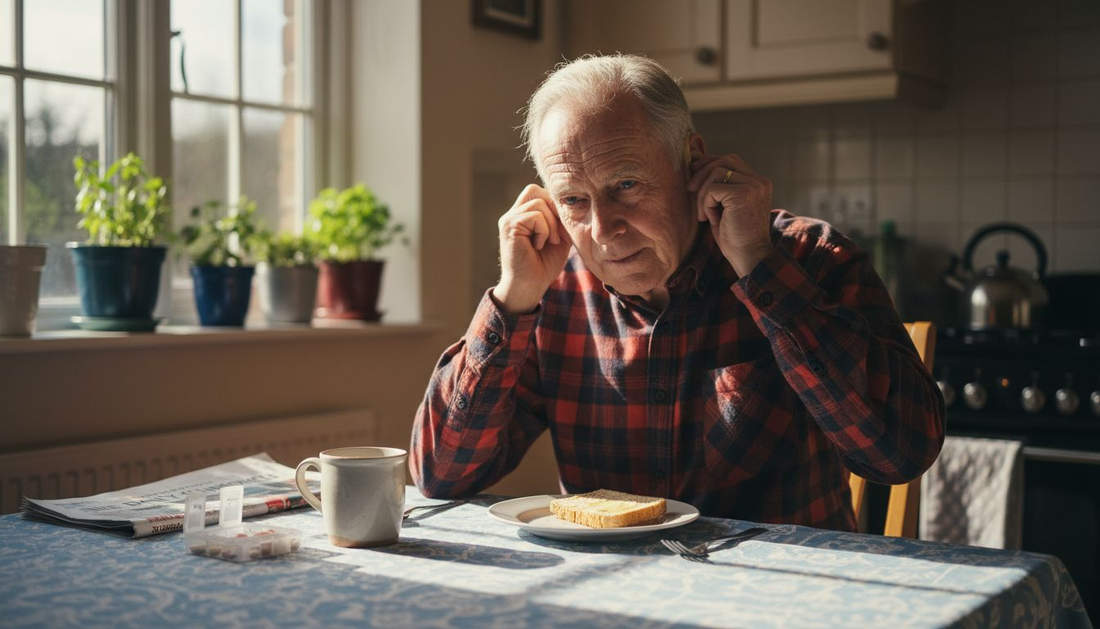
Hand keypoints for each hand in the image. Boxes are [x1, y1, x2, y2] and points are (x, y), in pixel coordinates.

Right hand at [491, 184, 572, 313]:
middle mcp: (512, 214)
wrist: (529, 287)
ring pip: (538, 202)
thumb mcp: (559, 238)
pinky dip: (544, 231)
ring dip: (551, 224)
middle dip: (552, 209)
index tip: (560, 228)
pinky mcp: (509, 226)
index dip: (553, 204)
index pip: (538, 192)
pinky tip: (539, 245)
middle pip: (535, 190)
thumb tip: (572, 202)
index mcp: (522, 215)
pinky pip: (535, 216)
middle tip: (557, 233)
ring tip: (549, 242)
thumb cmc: (543, 266)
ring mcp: (509, 219)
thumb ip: (561, 219)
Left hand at [687, 154, 773, 276]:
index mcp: (758, 183)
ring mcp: (753, 186)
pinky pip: (712, 189)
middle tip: (689, 189)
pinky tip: (710, 219)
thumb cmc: (735, 237)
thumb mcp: (725, 207)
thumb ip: (717, 187)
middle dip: (702, 172)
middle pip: (724, 160)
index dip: (709, 163)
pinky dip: (705, 204)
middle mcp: (759, 181)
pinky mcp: (742, 194)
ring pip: (716, 172)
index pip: (731, 160)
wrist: (748, 257)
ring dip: (703, 193)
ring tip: (705, 214)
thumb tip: (694, 165)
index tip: (693, 174)